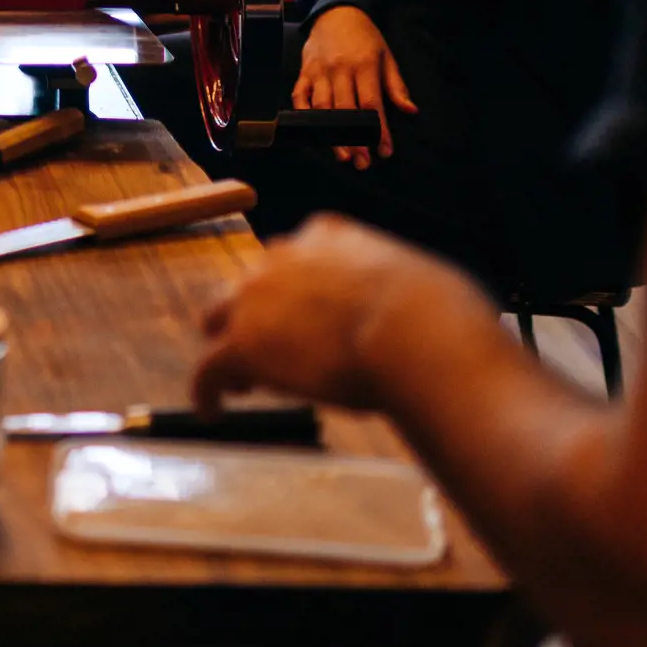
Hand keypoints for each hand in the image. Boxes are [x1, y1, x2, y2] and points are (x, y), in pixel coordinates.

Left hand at [194, 216, 468, 414]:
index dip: (298, 289)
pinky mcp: (242, 345)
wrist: (414, 333)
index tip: (308, 315)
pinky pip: (210, 369)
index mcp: (328, 234)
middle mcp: (283, 256)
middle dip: (260, 313)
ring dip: (232, 347)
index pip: (296, 255)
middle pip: (253, 283)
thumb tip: (432, 315)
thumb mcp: (420, 281)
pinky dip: (208, 390)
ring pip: (223, 319)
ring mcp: (257, 297)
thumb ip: (403, 292)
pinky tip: (212, 412)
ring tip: (246, 384)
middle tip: (276, 350)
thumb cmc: (438, 312)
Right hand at [294, 2, 417, 163]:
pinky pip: (300, 96)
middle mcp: (340, 69)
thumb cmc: (365, 36)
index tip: (384, 151)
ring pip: (322, 107)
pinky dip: (304, 115)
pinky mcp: (304, 71)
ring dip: (330, 133)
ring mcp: (319, 71)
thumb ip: (396, 85)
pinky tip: (313, 133)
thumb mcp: (386, 56)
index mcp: (364, 65)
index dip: (378, 129)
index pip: (371, 103)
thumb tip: (410, 110)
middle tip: (363, 163)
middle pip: (345, 110)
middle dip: (354, 139)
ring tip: (342, 155)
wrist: (336, 10)